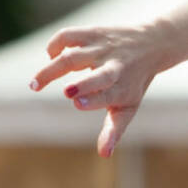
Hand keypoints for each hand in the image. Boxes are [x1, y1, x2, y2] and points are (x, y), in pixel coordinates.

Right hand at [29, 21, 176, 156]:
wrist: (152, 44)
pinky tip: (50, 57)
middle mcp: (114, 67)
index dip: (94, 99)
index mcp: (123, 88)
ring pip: (75, 55)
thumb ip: (114, 130)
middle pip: (99, 76)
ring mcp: (103, 48)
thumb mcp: (128, 107)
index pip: (109, 95)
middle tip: (66, 93)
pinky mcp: (93, 32)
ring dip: (53, 68)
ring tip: (35, 85)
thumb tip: (103, 155)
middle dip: (84, 84)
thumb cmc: (133, 83)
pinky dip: (54, 45)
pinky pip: (68, 36)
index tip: (78, 103)